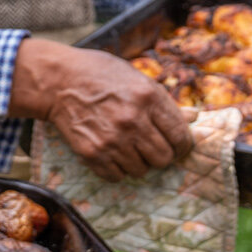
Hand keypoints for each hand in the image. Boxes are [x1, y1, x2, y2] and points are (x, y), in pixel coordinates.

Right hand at [8, 39, 191, 181]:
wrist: (57, 81)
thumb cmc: (99, 74)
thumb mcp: (135, 77)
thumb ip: (163, 100)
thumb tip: (193, 117)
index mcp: (149, 97)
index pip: (180, 136)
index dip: (182, 145)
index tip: (176, 146)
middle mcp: (133, 120)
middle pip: (164, 158)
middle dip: (160, 154)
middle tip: (150, 146)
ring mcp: (113, 139)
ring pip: (142, 170)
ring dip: (137, 162)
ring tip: (127, 146)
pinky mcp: (93, 153)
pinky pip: (117, 176)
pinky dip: (116, 169)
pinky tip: (111, 152)